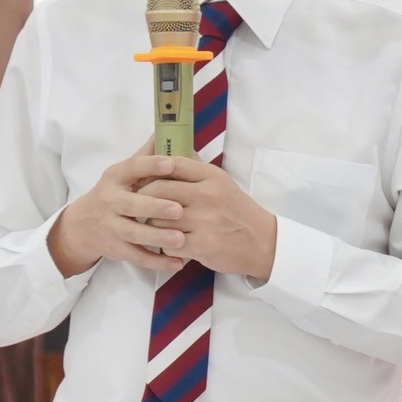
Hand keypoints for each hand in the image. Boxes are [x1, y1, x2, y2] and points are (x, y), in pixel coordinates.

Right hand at [47, 144, 191, 278]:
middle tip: (179, 209)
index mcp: (115, 177)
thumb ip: (145, 156)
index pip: (132, 168)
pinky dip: (156, 261)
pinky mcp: (115, 248)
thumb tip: (164, 130)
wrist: (83, 225)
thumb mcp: (124, 173)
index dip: (150, 165)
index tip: (171, 163)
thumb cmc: (115, 193)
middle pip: (131, 204)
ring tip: (180, 240)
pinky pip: (136, 257)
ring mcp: (111, 226)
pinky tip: (176, 263)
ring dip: (157, 238)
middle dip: (155, 207)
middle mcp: (110, 201)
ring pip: (134, 233)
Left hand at [138, 154, 278, 281]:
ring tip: (156, 225)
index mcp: (212, 176)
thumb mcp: (221, 183)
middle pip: (158, 190)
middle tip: (139, 203)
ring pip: (158, 218)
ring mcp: (204, 221)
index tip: (143, 178)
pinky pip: (168, 243)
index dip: (151, 171)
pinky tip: (170, 243)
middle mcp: (207, 196)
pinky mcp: (202, 246)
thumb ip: (195, 171)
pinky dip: (165, 245)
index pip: (171, 164)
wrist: (262, 242)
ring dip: (153, 224)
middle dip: (144, 198)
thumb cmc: (236, 211)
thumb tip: (166, 155)